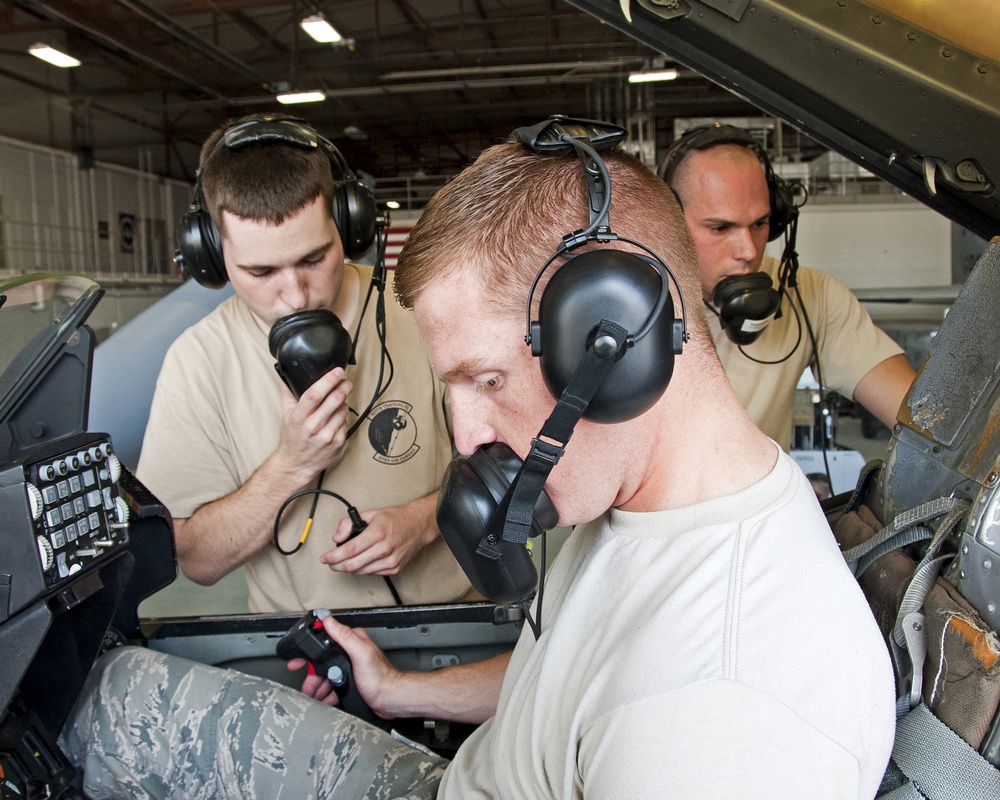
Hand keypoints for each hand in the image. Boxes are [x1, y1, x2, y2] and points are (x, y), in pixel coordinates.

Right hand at [274, 368, 353, 482]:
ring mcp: (327, 435)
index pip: (315, 394)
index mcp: (299, 416)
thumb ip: (288, 392)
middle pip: (335, 399)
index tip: (337, 371)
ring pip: (344, 409)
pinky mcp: (338, 442)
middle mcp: (313, 426)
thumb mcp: (286, 414)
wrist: (297, 464)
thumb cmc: (293, 436)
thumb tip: (288, 373)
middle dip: (344, 386)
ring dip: (343, 402)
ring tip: (336, 403)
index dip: (328, 380)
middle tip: (346, 381)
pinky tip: (335, 419)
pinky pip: (346, 421)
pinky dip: (343, 417)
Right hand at [289, 616, 401, 715]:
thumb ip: (345, 636)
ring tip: (313, 695)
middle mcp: (351, 651)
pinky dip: (326, 693)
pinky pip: (332, 685)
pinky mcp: (350, 680)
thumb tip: (329, 620)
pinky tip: (324, 699)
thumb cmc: (381, 678)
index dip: (309, 651)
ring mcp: (349, 667)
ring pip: (326, 675)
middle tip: (305, 685)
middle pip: (322, 661)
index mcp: (353, 641)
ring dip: (317, 686)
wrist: (389, 699)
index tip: (297, 659)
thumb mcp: (361, 653)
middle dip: (312, 675)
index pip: (325, 640)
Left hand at [320, 496, 436, 575]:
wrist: (418, 525)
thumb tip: (337, 538)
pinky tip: (362, 560)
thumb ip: (348, 524)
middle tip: (331, 562)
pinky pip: (371, 573)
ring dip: (349, 568)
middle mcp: (384, 549)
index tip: (324, 558)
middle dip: (337, 566)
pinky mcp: (394, 568)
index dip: (333, 556)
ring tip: (345, 561)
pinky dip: (363, 569)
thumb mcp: (370, 513)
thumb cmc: (395, 519)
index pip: (349, 550)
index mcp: (377, 533)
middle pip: (352, 565)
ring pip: (360, 572)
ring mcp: (390, 561)